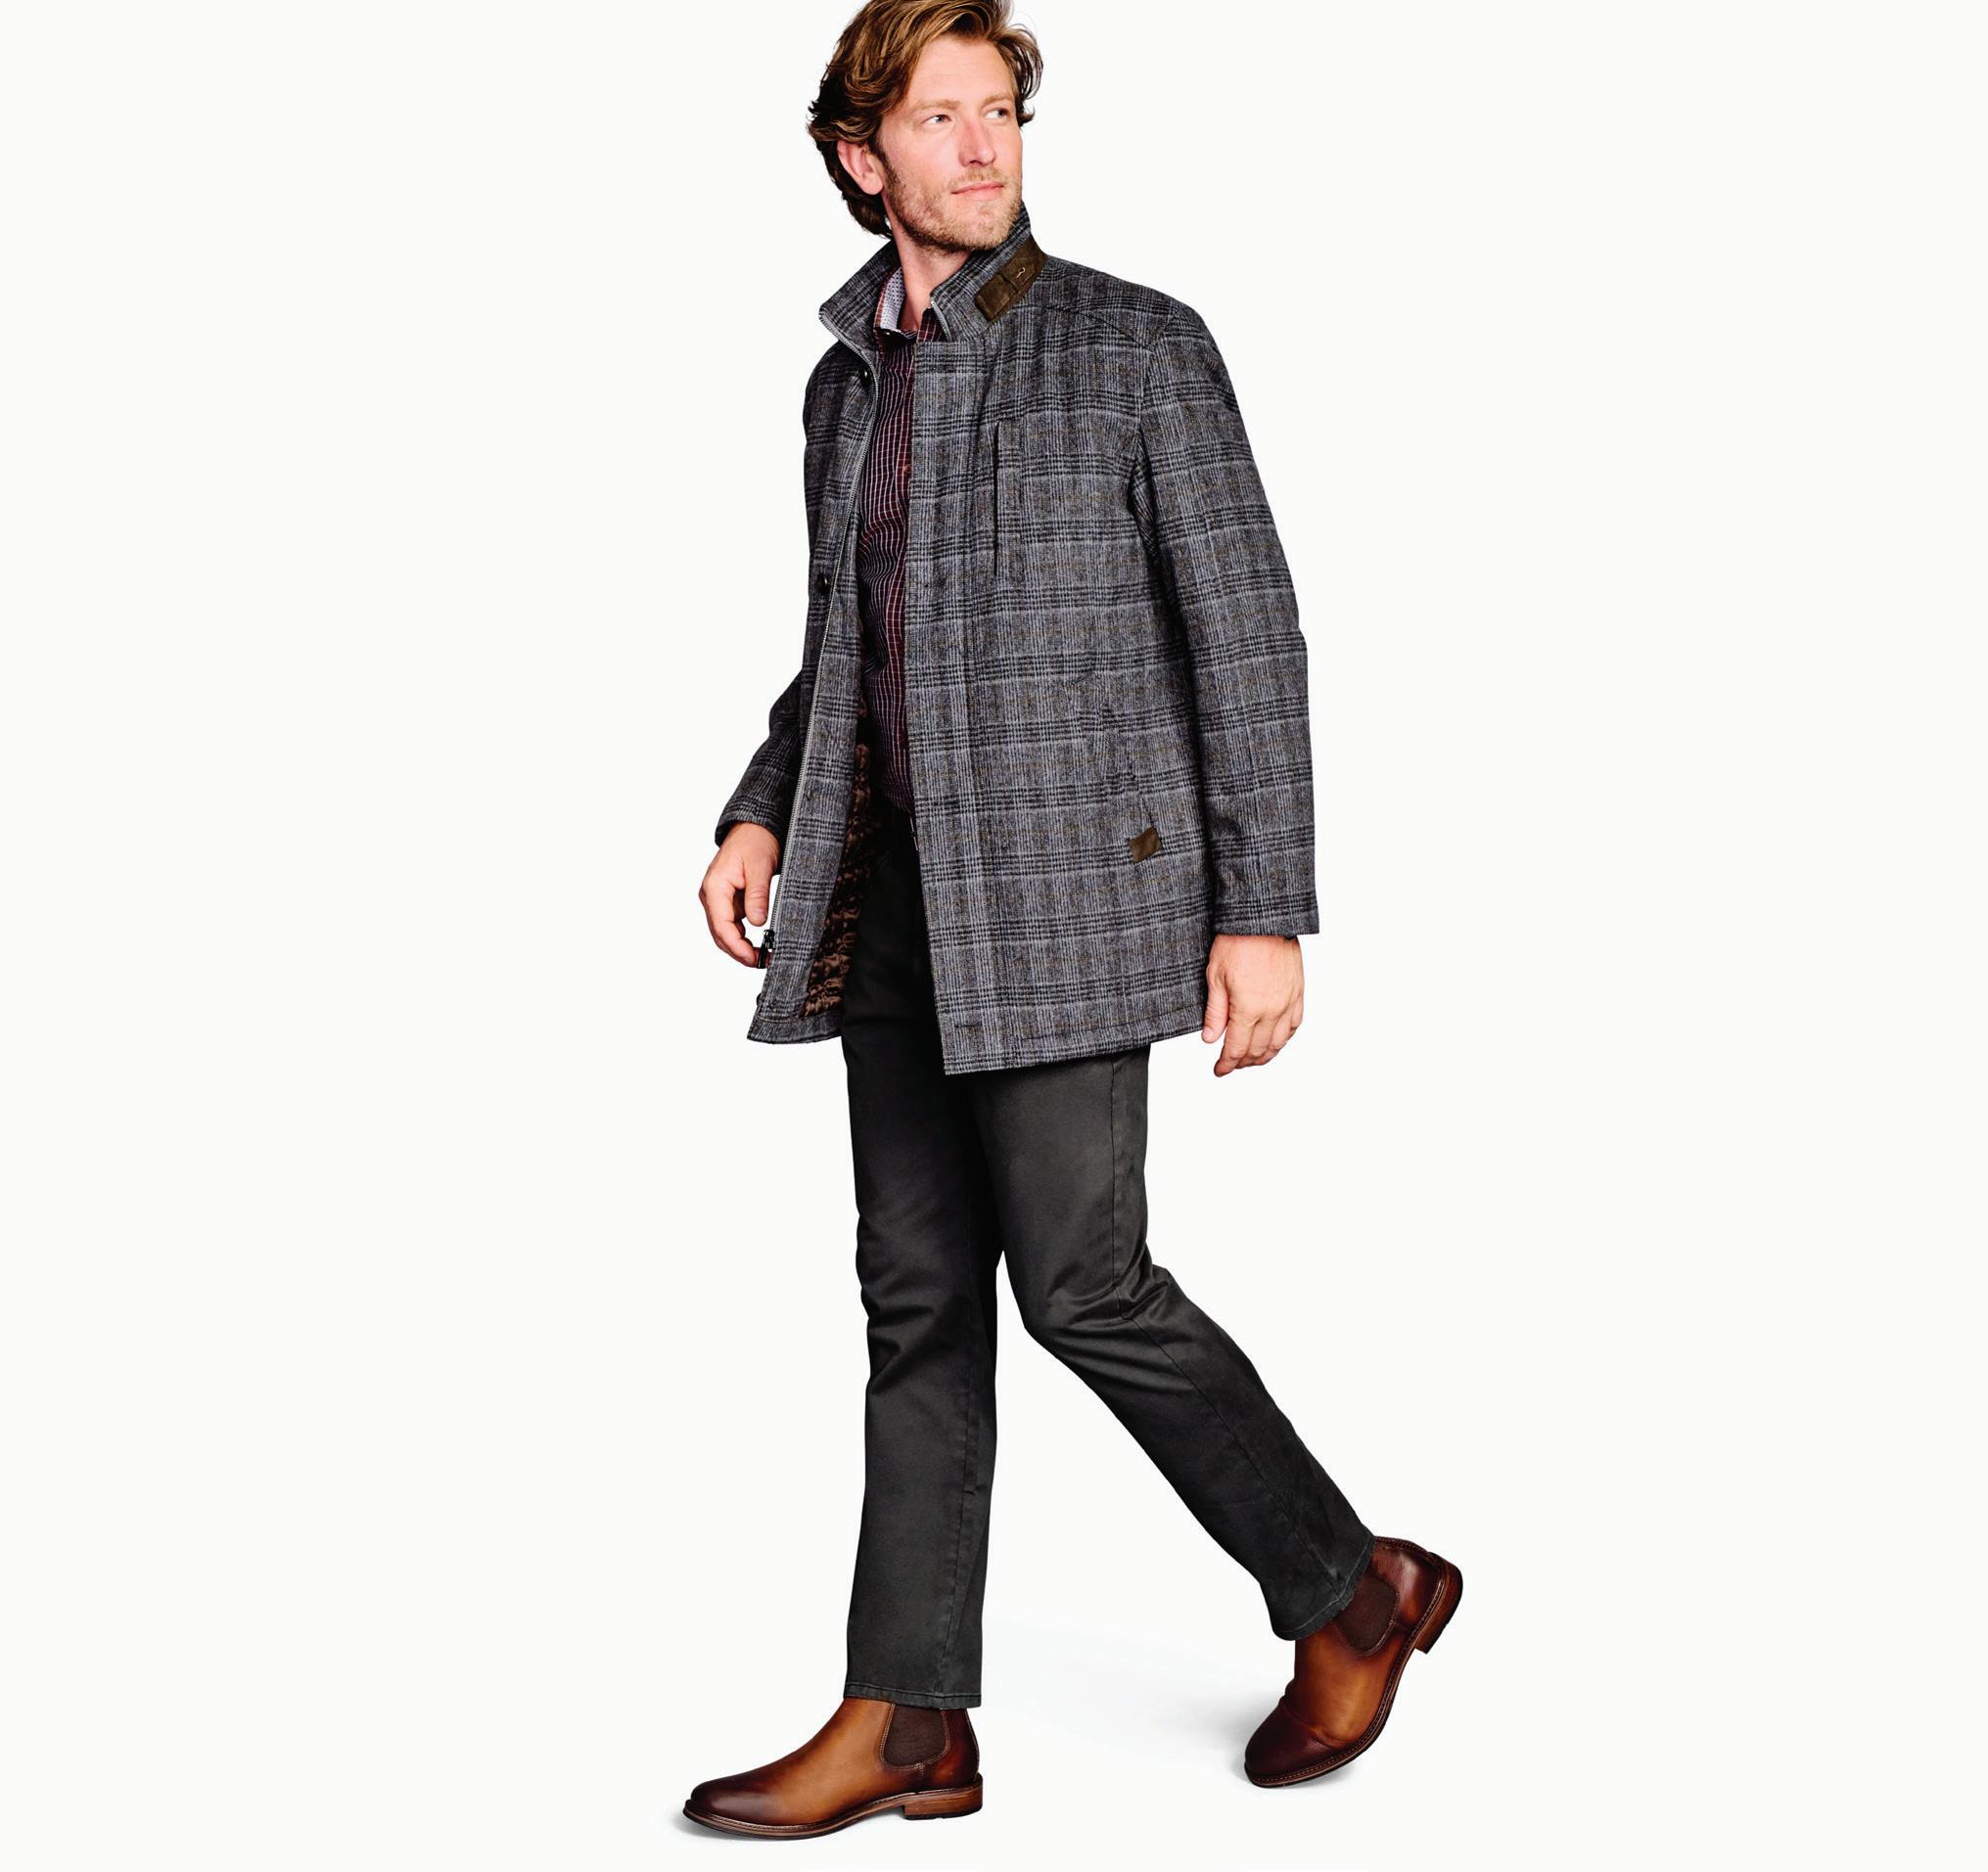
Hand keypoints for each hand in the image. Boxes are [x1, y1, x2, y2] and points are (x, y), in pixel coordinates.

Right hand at [701, 822, 781, 965]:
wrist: (754, 828)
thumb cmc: (755, 842)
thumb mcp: (761, 866)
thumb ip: (757, 895)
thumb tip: (758, 922)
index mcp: (715, 886)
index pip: (721, 925)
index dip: (736, 946)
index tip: (753, 958)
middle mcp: (711, 895)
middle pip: (720, 933)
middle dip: (739, 952)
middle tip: (763, 962)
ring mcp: (717, 899)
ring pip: (724, 932)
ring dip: (741, 947)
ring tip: (764, 957)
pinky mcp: (727, 901)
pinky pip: (731, 925)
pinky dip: (743, 937)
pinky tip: (759, 945)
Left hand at [1202, 932, 1303, 1075]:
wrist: (1263, 918)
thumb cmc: (1237, 941)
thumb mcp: (1215, 977)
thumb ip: (1215, 1012)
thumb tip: (1210, 1039)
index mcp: (1248, 1009)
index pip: (1237, 1048)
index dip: (1227, 1064)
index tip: (1219, 1070)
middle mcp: (1272, 1010)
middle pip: (1258, 1049)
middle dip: (1243, 1062)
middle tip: (1232, 1065)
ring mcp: (1288, 1002)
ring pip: (1279, 1042)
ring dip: (1265, 1055)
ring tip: (1252, 1060)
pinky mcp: (1298, 992)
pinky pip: (1295, 1024)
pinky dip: (1284, 1038)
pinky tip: (1276, 1041)